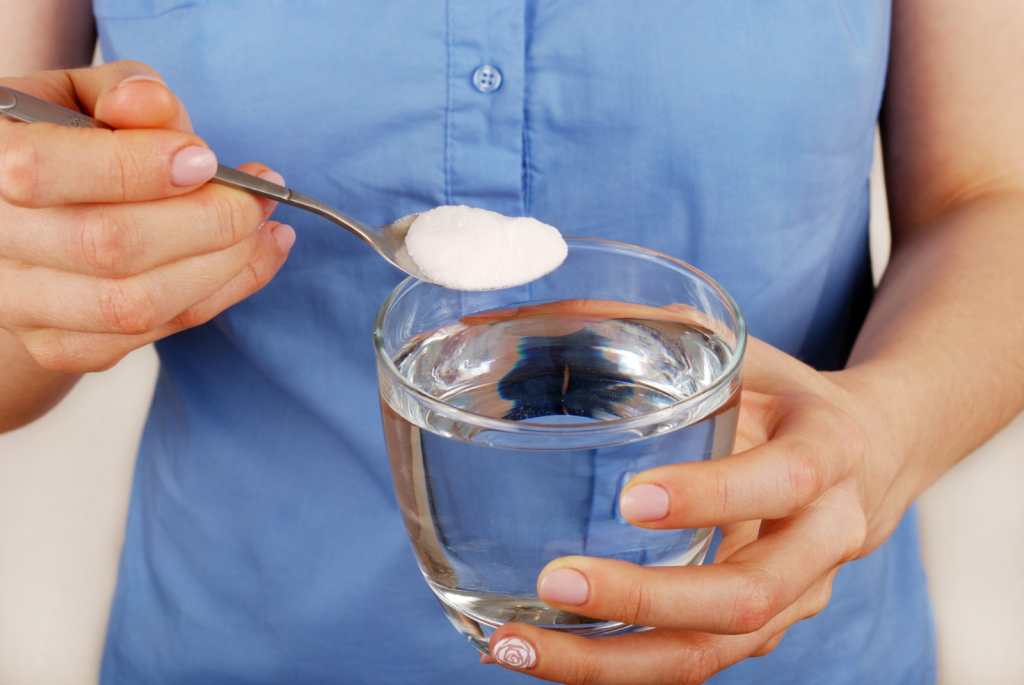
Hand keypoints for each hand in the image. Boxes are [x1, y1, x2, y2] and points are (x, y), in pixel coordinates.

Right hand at [0, 61, 293, 372]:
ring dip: (225, 266)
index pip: (47, 170)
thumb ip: (123, 93)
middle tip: (259, 196)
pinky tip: (248, 259)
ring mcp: (19, 305)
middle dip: (209, 220)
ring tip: (266, 228)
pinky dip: (218, 295)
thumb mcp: (83, 97)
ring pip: (137, 305)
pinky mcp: (58, 346)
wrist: (25, 216)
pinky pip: (152, 335)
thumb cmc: (62, 142)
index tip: (207, 159)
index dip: (140, 165)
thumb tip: (151, 105)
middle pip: (110, 247)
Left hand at [485, 336, 915, 683]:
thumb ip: (669, 335)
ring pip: (710, 653)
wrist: (869, 460)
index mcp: (828, 453)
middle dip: (645, 601)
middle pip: (745, 598)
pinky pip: (689, 663)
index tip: (630, 498)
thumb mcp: (750, 356)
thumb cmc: (790, 401)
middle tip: (555, 583)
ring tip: (516, 644)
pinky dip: (613, 669)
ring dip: (609, 662)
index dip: (712, 496)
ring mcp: (794, 597)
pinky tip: (542, 655)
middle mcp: (822, 540)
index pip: (782, 482)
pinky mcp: (759, 629)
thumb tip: (549, 310)